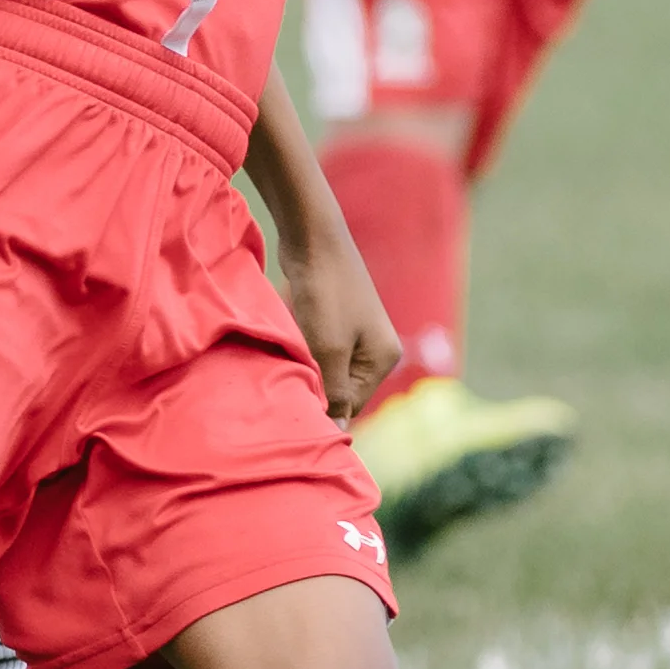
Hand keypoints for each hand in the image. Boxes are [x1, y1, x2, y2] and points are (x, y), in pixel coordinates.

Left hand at [280, 232, 400, 424]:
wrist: (312, 238)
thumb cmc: (324, 294)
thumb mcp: (329, 350)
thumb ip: (334, 392)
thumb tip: (340, 430)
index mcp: (384, 358)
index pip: (352, 404)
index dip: (323, 407)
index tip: (293, 402)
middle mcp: (375, 348)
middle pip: (340, 387)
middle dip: (314, 385)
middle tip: (285, 380)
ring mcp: (357, 333)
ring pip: (326, 367)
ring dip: (306, 366)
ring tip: (286, 357)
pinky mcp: (336, 318)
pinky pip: (318, 348)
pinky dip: (303, 349)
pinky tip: (288, 339)